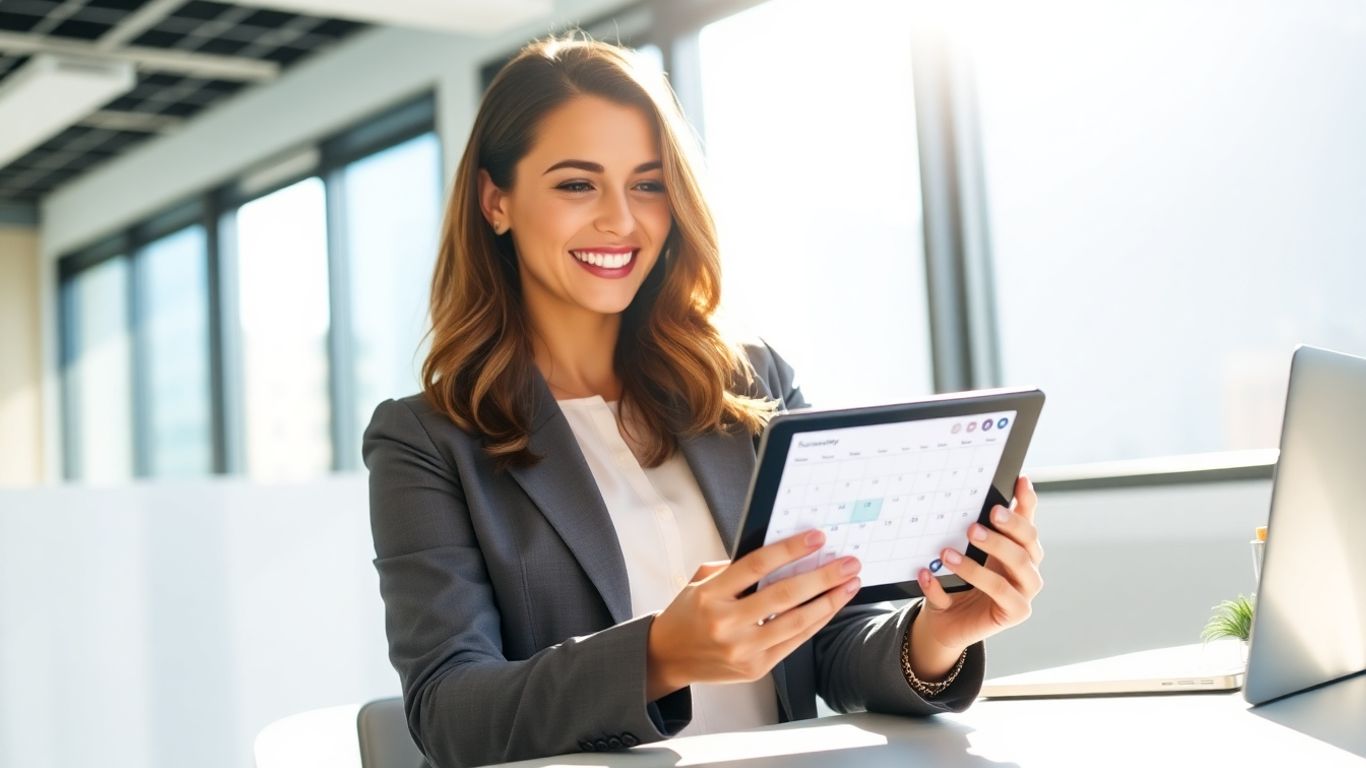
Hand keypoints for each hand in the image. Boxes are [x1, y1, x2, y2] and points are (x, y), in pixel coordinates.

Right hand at [646, 530, 860, 700]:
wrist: (668, 657)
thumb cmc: (688, 614)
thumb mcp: (699, 581)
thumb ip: (733, 568)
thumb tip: (779, 554)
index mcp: (710, 594)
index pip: (756, 565)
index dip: (790, 549)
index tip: (817, 538)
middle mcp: (726, 623)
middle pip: (784, 595)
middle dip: (822, 577)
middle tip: (848, 563)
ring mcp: (742, 649)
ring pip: (796, 622)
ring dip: (828, 602)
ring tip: (849, 584)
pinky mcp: (755, 668)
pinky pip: (794, 642)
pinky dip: (816, 623)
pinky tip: (830, 607)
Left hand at [909, 475, 1043, 678]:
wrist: (946, 622)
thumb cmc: (956, 582)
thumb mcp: (958, 554)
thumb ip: (963, 535)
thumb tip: (955, 507)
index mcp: (1017, 546)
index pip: (1027, 519)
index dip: (1027, 500)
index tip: (1019, 481)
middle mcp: (1028, 566)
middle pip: (1028, 542)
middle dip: (1008, 528)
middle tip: (976, 524)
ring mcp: (1026, 590)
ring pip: (1016, 568)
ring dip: (981, 560)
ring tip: (947, 554)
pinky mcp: (1016, 612)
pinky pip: (995, 595)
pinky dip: (958, 585)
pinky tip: (928, 575)